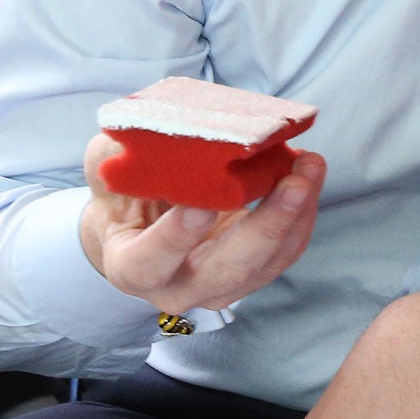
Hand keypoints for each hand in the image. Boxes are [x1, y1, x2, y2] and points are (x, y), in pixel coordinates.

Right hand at [78, 132, 323, 312]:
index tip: (200, 205)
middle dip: (268, 225)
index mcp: (131, 269)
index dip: (175, 237)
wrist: (143, 225)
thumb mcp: (109, 171)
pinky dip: (303, 211)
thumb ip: (120, 156)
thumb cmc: (123, 195)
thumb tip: (155, 129)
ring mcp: (222, 286)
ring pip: (269, 261)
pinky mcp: (255, 272)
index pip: (150, 263)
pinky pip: (288, 248)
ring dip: (298, 212)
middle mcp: (179, 289)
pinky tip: (307, 172)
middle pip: (229, 270)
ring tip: (311, 165)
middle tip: (294, 183)